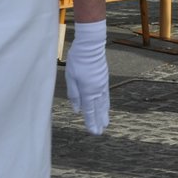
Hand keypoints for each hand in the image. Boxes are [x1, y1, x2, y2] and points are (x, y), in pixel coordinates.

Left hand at [64, 19, 109, 134]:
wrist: (91, 46)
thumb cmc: (78, 61)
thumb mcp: (70, 77)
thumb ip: (74, 95)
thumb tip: (77, 110)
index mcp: (87, 91)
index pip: (89, 111)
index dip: (91, 122)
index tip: (94, 132)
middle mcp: (97, 90)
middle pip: (98, 109)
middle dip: (98, 121)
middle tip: (100, 132)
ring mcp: (102, 84)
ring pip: (104, 103)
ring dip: (104, 114)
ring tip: (105, 123)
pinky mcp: (104, 79)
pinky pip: (106, 95)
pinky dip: (106, 104)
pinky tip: (106, 106)